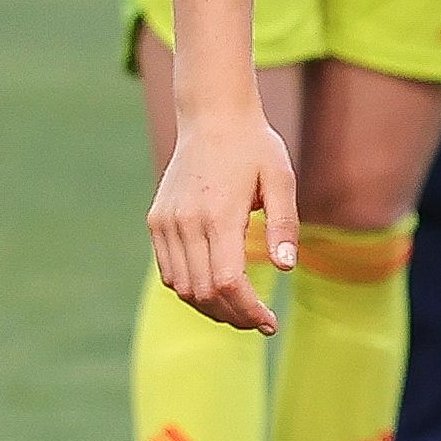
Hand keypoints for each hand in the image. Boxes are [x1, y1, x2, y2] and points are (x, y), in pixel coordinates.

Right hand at [150, 109, 299, 333]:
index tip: (269, 323)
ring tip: (241, 311)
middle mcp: (184, 222)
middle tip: (260, 323)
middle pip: (203, 292)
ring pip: (181, 286)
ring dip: (210, 307)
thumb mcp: (281, 180)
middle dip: (232, 316)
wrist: (211, 117)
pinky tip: (217, 290)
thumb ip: (283, 225)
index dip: (248, 310)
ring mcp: (165, 223)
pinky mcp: (156, 220)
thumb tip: (284, 268)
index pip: (227, 282)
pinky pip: (169, 269)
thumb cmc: (255, 147)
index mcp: (218, 214)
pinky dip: (190, 288)